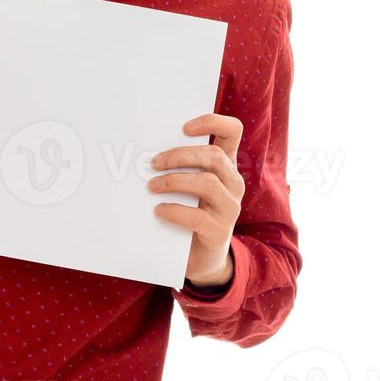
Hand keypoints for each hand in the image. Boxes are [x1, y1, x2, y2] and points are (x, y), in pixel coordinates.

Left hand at [148, 113, 244, 287]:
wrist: (203, 258)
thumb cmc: (192, 212)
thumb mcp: (190, 186)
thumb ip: (180, 168)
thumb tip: (146, 153)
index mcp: (227, 166)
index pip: (232, 131)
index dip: (212, 122)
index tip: (184, 127)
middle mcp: (234, 183)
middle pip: (214, 156)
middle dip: (180, 155)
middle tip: (154, 162)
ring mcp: (230, 208)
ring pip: (207, 182)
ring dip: (174, 181)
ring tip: (152, 186)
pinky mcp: (220, 231)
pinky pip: (197, 216)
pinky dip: (174, 211)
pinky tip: (159, 210)